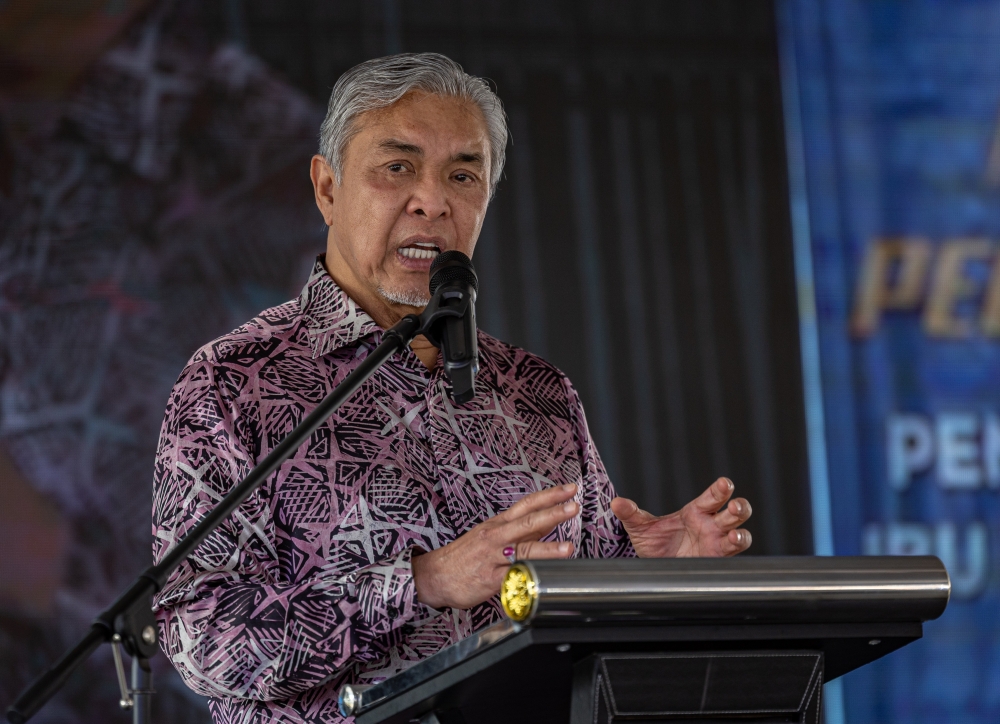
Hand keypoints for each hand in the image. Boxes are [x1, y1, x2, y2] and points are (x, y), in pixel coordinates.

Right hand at [411, 484, 578, 608]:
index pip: (527, 504)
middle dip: (553, 513)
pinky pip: (511, 576)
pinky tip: (543, 577)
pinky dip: (527, 575)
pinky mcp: (490, 579)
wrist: (435, 575)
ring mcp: (493, 557)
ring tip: (568, 547)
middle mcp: (497, 536)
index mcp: (498, 524)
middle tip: (574, 506)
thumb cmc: (465, 555)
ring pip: (523, 550)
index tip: (570, 489)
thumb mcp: (491, 535)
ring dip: (548, 548)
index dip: (549, 496)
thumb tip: (550, 520)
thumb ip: (521, 531)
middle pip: (528, 521)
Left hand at [611, 477, 751, 557]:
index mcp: (696, 511)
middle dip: (739, 507)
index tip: (725, 484)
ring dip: (741, 534)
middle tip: (733, 507)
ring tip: (733, 535)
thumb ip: (631, 513)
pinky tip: (730, 548)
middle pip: (735, 512)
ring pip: (741, 534)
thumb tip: (616, 503)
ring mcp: (717, 543)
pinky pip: (734, 556)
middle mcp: (711, 525)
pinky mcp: (717, 561)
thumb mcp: (640, 527)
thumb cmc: (654, 543)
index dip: (721, 489)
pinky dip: (735, 551)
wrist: (655, 567)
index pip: (713, 497)